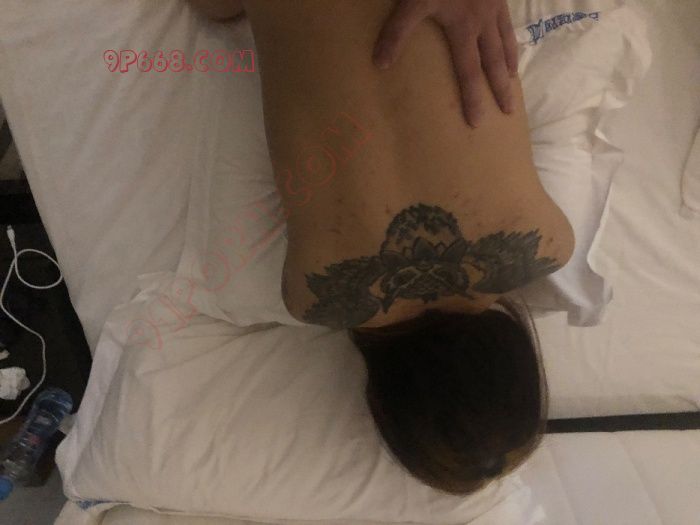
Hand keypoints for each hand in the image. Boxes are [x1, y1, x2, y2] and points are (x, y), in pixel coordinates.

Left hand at [373, 0, 518, 127]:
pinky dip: (510, 36)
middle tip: (508, 112)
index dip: (473, 98)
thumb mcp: (413, 2)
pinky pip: (507, 22)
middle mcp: (484, 22)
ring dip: (508, 63)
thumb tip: (380, 65)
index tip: (477, 122)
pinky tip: (508, 40)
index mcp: (464, 29)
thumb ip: (397, 32)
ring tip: (512, 80)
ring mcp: (494, 7)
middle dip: (500, 89)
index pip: (469, 73)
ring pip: (506, 41)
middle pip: (494, 63)